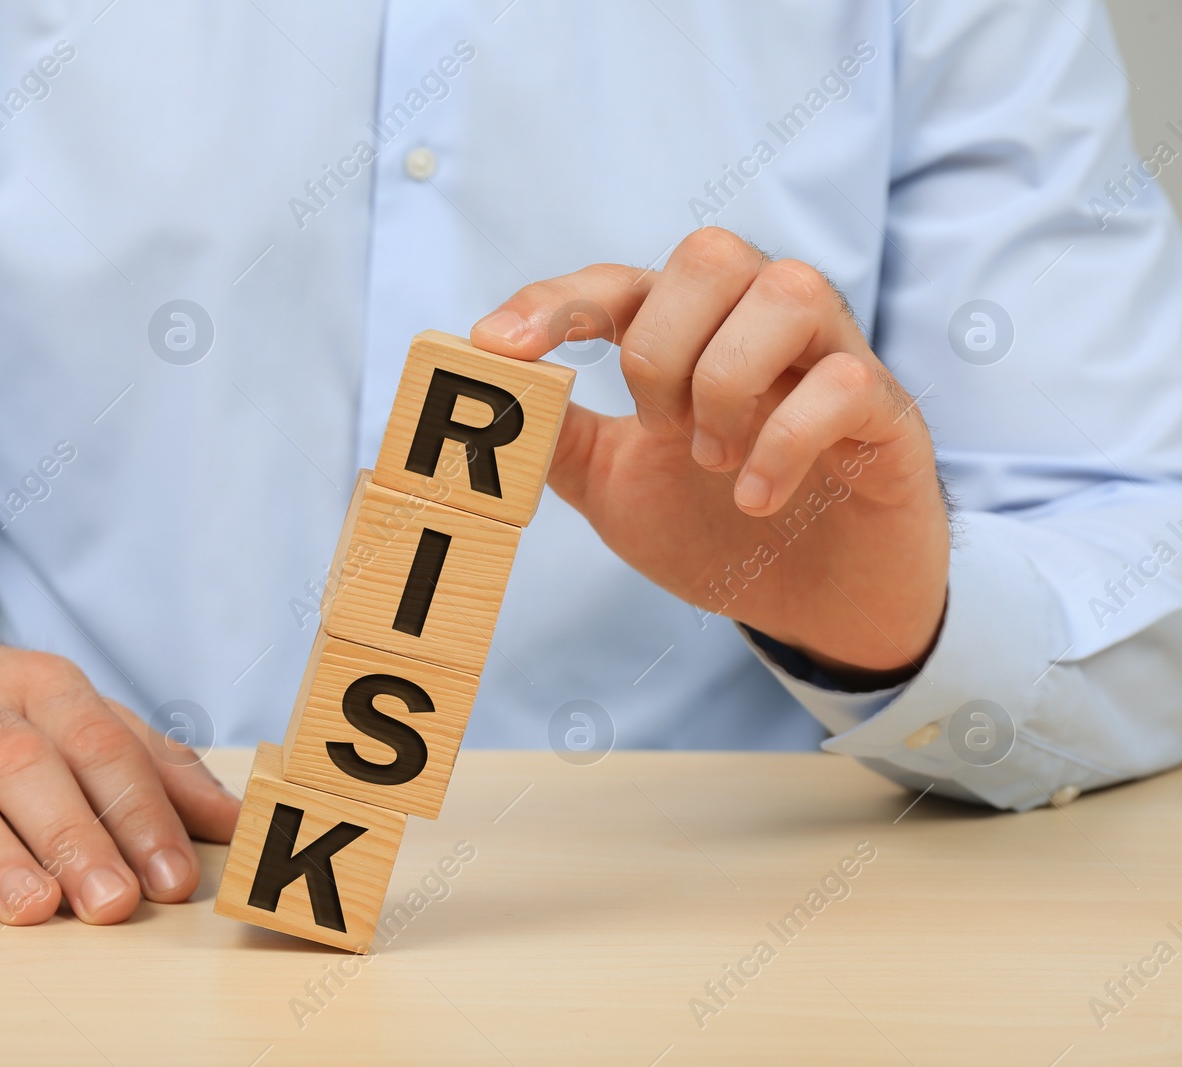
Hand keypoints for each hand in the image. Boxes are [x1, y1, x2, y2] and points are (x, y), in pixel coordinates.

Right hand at [0, 629, 238, 923]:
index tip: (169, 878)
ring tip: (31, 907)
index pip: (100, 746)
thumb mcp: (75, 717)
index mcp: (44, 685)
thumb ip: (152, 767)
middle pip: (25, 766)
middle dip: (72, 837)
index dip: (138, 812)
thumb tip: (232, 823)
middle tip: (109, 903)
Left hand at [472, 227, 949, 681]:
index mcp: (691, 337)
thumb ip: (558, 441)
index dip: (554, 304)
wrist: (818, 609)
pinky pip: (844, 382)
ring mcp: (831, 361)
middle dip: (661, 345)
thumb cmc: (720, 532)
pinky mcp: (886, 415)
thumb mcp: (617, 489)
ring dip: (727, 379)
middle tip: (657, 428)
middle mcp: (761, 329)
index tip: (497, 347)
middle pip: (711, 255)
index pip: (618, 284)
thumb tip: (486, 406)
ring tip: (712, 460)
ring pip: (789, 290)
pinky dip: (784, 441)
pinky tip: (755, 498)